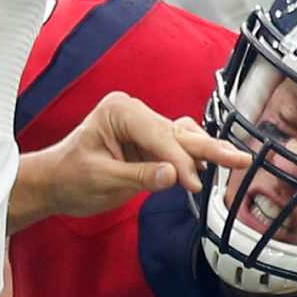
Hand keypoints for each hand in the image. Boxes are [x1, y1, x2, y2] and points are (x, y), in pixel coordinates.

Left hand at [36, 94, 246, 222]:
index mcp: (120, 111)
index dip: (179, 161)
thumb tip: (174, 175)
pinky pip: (177, 149)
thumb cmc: (70, 177)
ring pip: (183, 139)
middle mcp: (136, 113)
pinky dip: (195, 159)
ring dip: (208, 152)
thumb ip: (139, 176)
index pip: (160, 135)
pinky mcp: (150, 144)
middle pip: (178, 132)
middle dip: (209, 148)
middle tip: (241, 159)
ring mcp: (144, 127)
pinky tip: (215, 167)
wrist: (55, 183)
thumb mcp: (101, 179)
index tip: (193, 184)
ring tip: (237, 161)